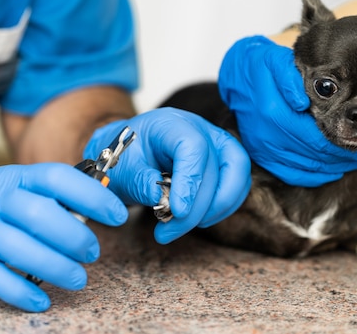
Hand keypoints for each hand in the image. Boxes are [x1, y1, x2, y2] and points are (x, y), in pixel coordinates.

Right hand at [0, 164, 126, 311]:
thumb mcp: (16, 187)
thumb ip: (52, 196)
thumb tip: (99, 206)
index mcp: (17, 178)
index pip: (59, 178)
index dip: (93, 195)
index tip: (117, 214)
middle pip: (42, 214)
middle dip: (75, 237)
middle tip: (92, 252)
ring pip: (21, 248)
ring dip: (56, 267)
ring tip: (78, 278)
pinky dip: (22, 292)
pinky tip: (42, 300)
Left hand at [84, 108, 250, 243]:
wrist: (127, 158)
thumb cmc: (124, 160)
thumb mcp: (120, 170)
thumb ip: (138, 181)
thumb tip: (160, 199)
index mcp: (170, 124)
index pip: (192, 146)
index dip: (190, 180)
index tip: (178, 211)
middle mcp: (199, 129)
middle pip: (214, 166)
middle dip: (196, 207)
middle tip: (168, 232)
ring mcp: (215, 144)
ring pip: (236, 173)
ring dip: (215, 208)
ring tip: (182, 226)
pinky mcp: (223, 161)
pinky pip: (237, 184)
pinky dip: (221, 207)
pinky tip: (198, 220)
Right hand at [218, 35, 356, 186]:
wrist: (238, 78)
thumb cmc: (262, 66)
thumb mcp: (276, 61)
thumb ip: (291, 79)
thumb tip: (302, 102)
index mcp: (273, 113)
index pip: (316, 138)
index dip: (343, 144)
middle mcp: (268, 136)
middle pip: (314, 156)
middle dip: (344, 157)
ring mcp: (264, 150)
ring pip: (306, 168)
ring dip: (333, 167)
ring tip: (356, 161)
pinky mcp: (263, 157)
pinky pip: (291, 175)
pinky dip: (314, 176)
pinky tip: (331, 170)